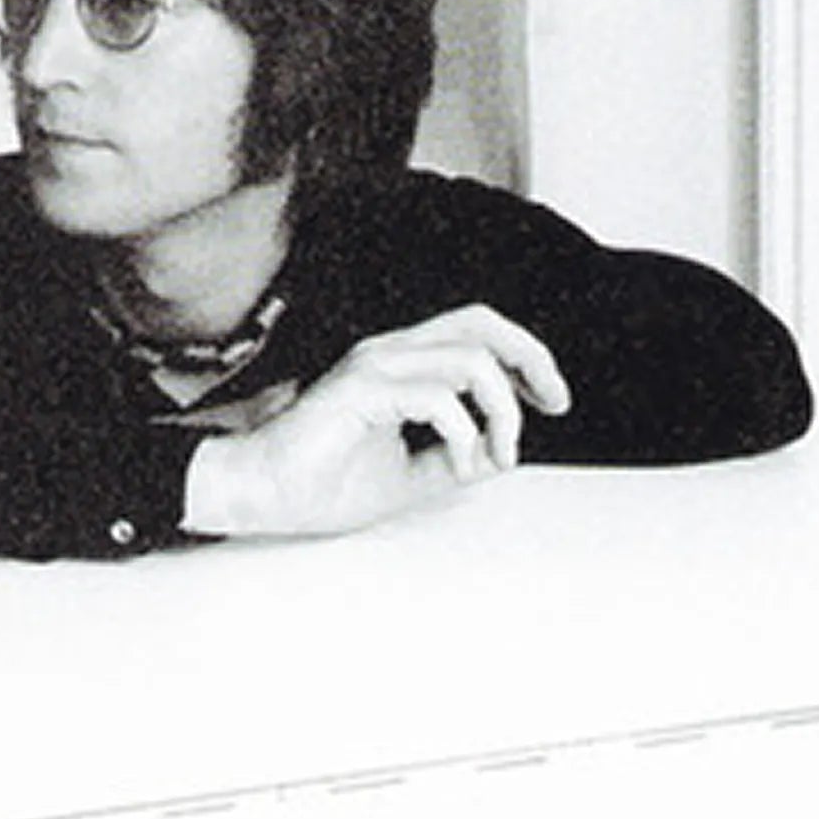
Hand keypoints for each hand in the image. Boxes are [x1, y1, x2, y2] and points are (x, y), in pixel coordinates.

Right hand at [182, 305, 569, 537]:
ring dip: (501, 414)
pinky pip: (438, 399)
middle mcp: (391, 353)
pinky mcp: (360, 391)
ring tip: (496, 456)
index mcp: (402, 362)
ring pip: (471, 363)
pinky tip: (460, 465)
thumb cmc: (325, 483)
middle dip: (533, 359)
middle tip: (555, 405)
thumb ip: (456, 459)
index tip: (551, 402)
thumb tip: (503, 453)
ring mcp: (374, 367)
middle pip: (482, 324)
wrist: (263, 494)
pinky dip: (464, 435)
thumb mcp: (412, 475)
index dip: (526, 357)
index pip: (478, 332)